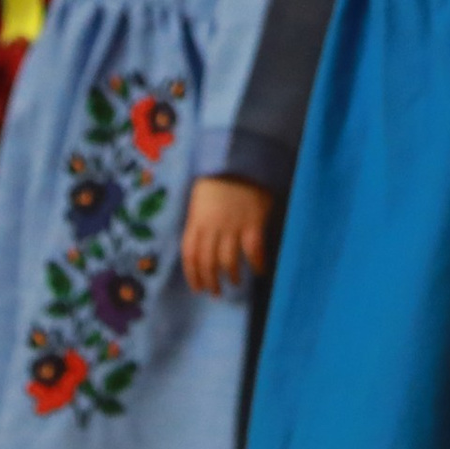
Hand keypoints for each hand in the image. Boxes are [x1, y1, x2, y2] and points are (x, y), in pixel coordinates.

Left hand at [181, 175, 271, 294]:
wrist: (241, 156)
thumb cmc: (220, 175)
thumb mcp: (201, 196)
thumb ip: (200, 219)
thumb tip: (201, 242)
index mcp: (196, 220)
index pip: (190, 255)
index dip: (193, 275)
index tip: (198, 288)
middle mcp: (212, 227)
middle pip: (207, 262)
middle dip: (211, 281)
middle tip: (216, 292)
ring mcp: (233, 225)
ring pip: (228, 260)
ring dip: (231, 275)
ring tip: (235, 283)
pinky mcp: (253, 222)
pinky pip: (253, 250)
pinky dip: (257, 263)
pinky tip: (259, 271)